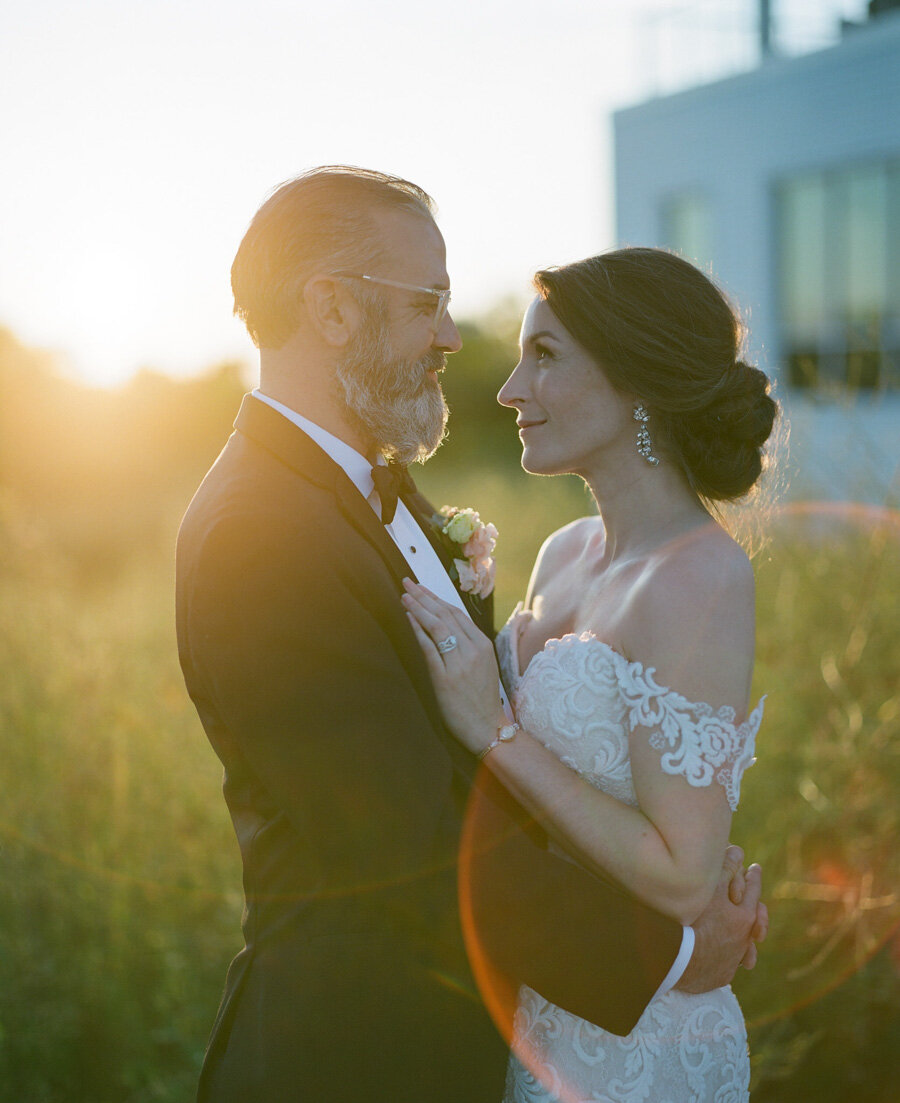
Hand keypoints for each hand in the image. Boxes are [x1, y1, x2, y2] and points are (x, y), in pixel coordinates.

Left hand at [401, 580, 504, 753]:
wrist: (487, 728)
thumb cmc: (482, 699)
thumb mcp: (484, 665)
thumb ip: (469, 645)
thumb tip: (447, 625)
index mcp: (483, 645)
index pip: (457, 613)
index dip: (437, 598)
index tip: (423, 587)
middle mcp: (473, 651)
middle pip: (445, 615)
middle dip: (424, 596)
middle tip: (408, 583)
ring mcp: (460, 664)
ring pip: (437, 627)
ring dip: (419, 608)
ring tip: (405, 596)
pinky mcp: (446, 679)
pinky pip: (430, 649)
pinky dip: (419, 631)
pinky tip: (409, 619)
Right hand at [676, 846, 767, 992]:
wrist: (679, 961)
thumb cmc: (693, 920)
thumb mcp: (710, 889)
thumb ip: (726, 869)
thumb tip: (740, 851)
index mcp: (745, 916)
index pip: (752, 890)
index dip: (753, 876)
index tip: (755, 867)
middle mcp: (743, 940)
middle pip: (754, 922)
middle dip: (757, 913)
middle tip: (759, 907)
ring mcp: (732, 960)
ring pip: (743, 948)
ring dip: (744, 941)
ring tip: (747, 938)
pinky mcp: (719, 976)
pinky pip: (726, 964)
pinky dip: (726, 956)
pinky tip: (721, 955)